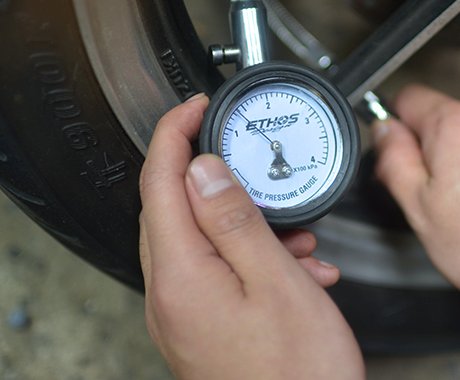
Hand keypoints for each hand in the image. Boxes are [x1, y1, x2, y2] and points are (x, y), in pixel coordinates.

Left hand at [139, 94, 364, 379]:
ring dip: (241, 223)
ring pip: (199, 242)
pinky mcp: (202, 330)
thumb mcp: (276, 280)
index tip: (195, 107)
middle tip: (241, 154)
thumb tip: (203, 170)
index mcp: (181, 276)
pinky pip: (216, 274)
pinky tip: (296, 268)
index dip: (174, 134)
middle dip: (209, 175)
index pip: (160, 183)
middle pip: (171, 209)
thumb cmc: (298, 374)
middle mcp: (169, 298)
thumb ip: (234, 220)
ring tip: (293, 232)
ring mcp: (183, 317)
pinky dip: (250, 258)